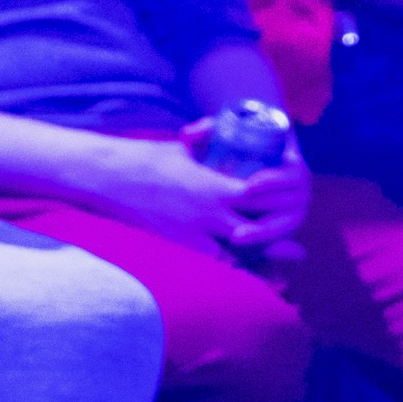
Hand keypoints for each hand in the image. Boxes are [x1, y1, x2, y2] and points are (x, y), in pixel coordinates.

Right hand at [84, 130, 308, 263]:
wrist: (111, 178)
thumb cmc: (147, 158)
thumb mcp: (186, 146)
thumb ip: (210, 142)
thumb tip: (225, 132)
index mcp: (213, 187)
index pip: (257, 199)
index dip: (274, 203)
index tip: (284, 205)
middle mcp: (207, 215)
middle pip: (254, 234)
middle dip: (273, 238)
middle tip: (291, 245)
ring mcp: (192, 235)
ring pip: (234, 255)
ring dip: (251, 256)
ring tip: (271, 262)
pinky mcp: (177, 247)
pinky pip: (210, 264)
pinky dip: (226, 266)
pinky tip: (238, 269)